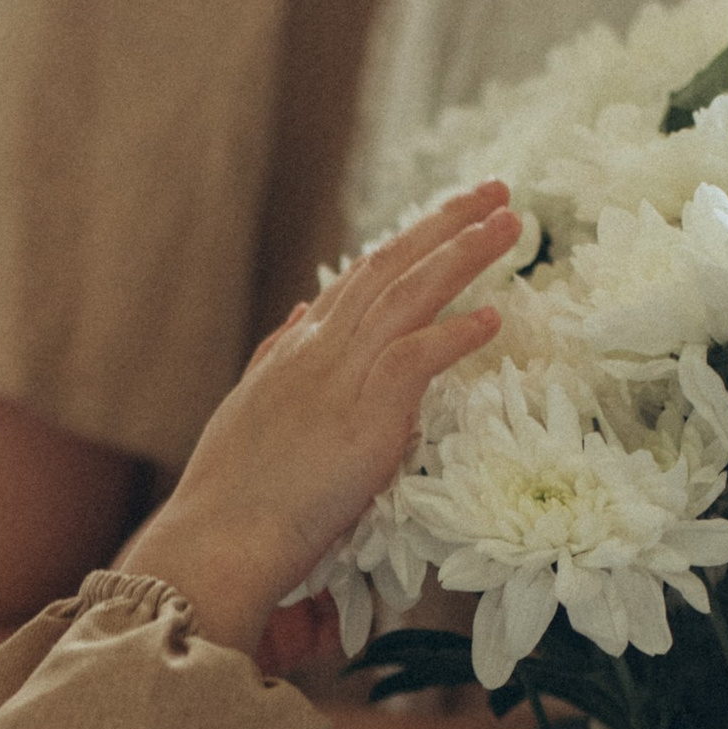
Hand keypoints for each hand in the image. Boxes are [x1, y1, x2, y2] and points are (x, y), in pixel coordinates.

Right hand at [119, 185, 514, 652]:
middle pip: (391, 265)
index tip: (447, 214)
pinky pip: (417, 357)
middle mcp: (319, 349)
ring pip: (409, 294)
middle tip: (496, 189)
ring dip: (464, 254)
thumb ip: (277, 359)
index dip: (408, 241)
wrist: (216, 540)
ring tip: (510, 224)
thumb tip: (298, 317)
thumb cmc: (233, 495)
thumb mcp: (251, 413)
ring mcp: (340, 377)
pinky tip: (495, 317)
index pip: (360, 277)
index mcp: (298, 350)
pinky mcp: (361, 415)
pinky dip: (456, 333)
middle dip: (446, 222)